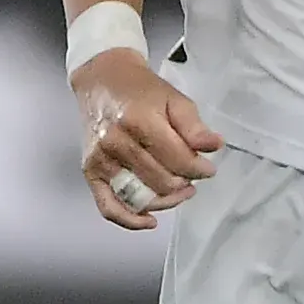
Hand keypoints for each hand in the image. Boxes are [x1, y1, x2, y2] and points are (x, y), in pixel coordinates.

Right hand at [73, 50, 222, 228]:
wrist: (103, 81)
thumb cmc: (142, 90)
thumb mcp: (174, 98)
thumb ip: (194, 125)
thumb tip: (214, 147)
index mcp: (139, 120)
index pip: (177, 158)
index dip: (199, 168)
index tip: (209, 168)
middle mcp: (115, 143)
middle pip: (160, 180)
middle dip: (185, 183)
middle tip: (195, 177)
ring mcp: (100, 160)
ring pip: (139, 196)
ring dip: (165, 202)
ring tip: (182, 192)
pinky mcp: (89, 172)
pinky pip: (108, 206)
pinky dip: (129, 219)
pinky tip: (149, 221)